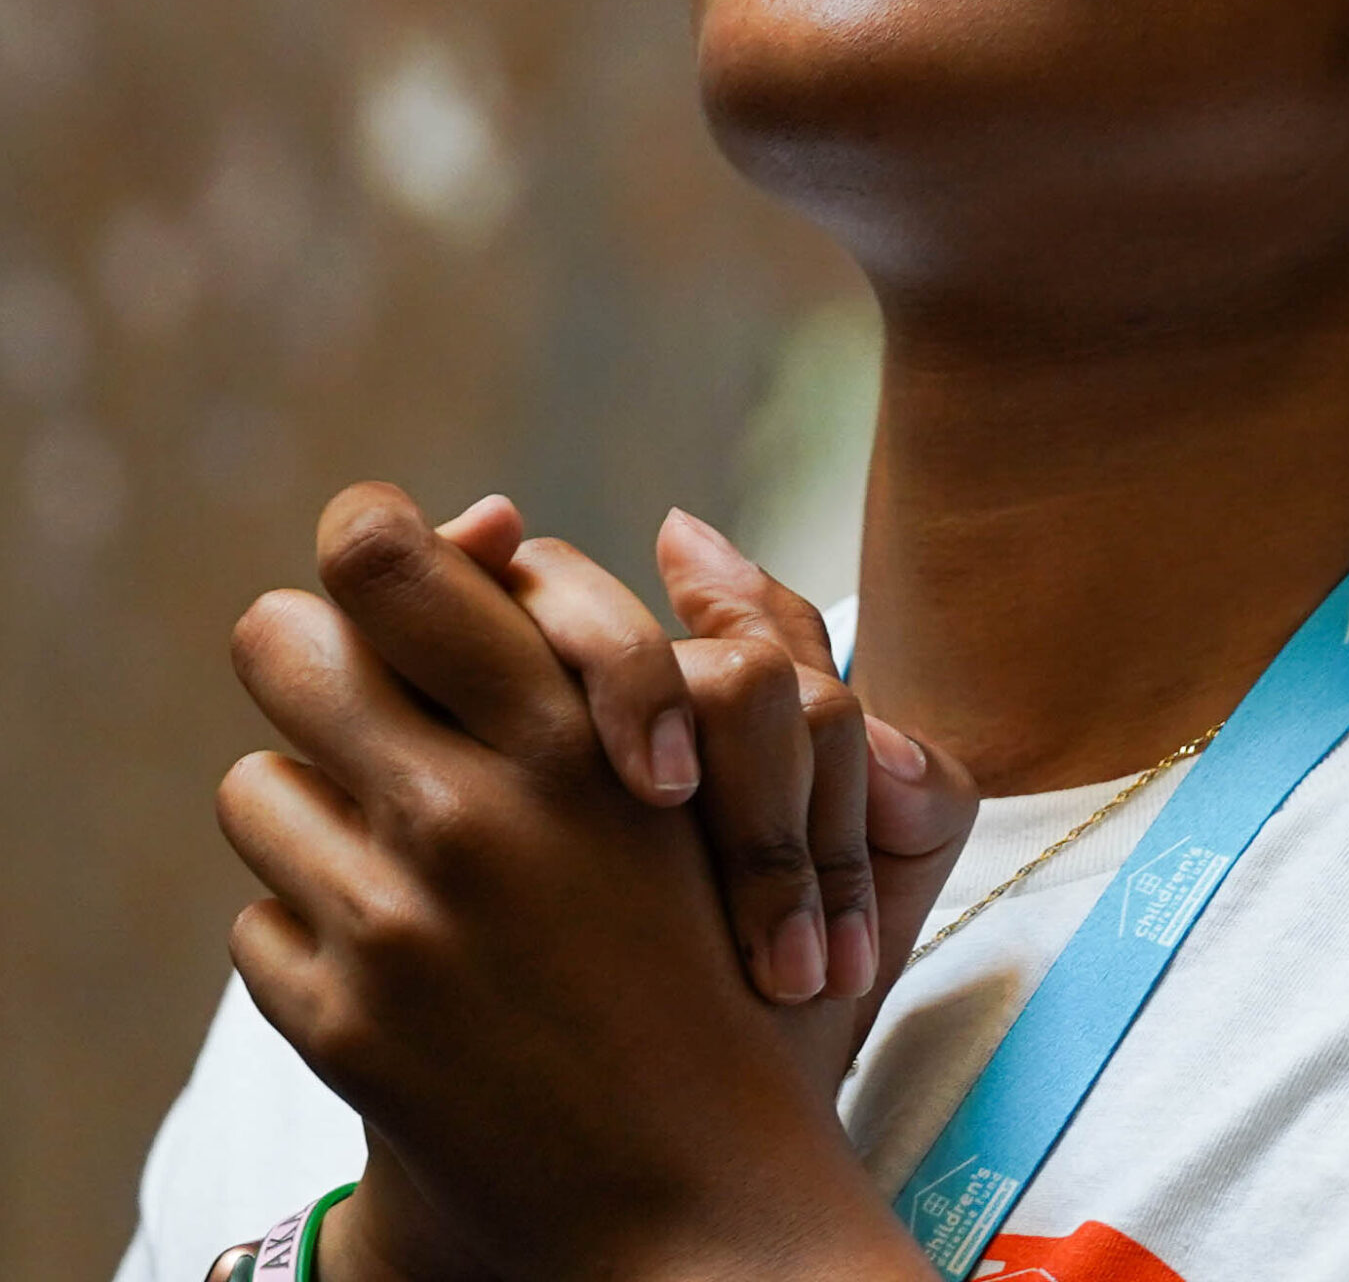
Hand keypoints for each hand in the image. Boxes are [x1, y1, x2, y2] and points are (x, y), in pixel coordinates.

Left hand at [219, 484, 947, 1281]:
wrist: (703, 1199)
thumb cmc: (727, 958)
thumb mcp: (706, 774)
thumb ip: (596, 637)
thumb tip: (485, 513)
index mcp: (572, 733)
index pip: (382, 559)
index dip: (368, 541)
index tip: (387, 571)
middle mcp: (470, 812)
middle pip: (280, 644)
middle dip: (312, 656)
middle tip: (361, 696)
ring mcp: (395, 925)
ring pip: (257, 786)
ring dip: (316, 809)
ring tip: (400, 850)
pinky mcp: (341, 1028)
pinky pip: (259, 923)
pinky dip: (316, 931)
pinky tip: (405, 965)